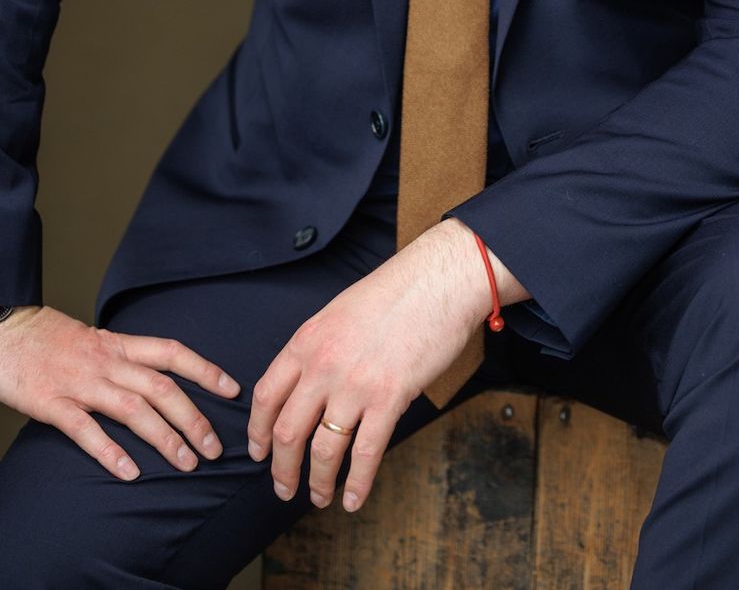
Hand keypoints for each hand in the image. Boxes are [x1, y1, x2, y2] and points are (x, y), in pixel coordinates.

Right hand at [0, 304, 240, 480]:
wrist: (6, 333)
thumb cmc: (52, 340)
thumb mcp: (97, 341)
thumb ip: (125, 360)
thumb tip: (158, 383)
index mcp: (119, 345)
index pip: (172, 353)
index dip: (205, 370)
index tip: (232, 390)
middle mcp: (107, 362)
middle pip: (161, 387)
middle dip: (192, 417)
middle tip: (214, 447)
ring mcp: (81, 383)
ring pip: (133, 409)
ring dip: (164, 438)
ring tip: (186, 463)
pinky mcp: (53, 404)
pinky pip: (85, 430)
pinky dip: (110, 452)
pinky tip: (129, 472)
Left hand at [247, 220, 525, 511]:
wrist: (437, 280)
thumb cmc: (395, 292)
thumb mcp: (339, 312)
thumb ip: (319, 349)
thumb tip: (312, 386)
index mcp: (307, 341)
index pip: (267, 396)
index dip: (257, 432)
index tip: (258, 453)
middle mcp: (323, 365)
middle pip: (287, 431)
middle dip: (282, 469)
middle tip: (283, 488)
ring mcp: (355, 384)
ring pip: (323, 450)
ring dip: (317, 483)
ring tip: (318, 498)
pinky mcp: (389, 397)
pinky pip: (365, 453)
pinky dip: (357, 484)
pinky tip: (353, 499)